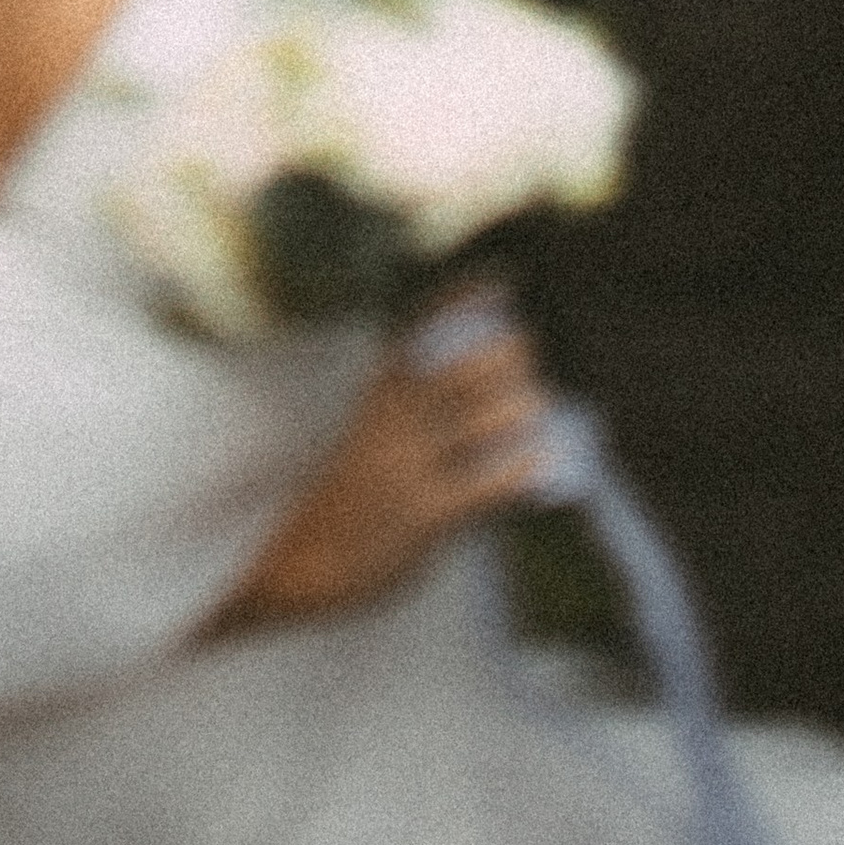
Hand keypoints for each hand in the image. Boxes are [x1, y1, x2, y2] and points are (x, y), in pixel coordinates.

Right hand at [211, 309, 544, 630]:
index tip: (500, 281)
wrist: (304, 563)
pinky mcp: (427, 514)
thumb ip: (403, 406)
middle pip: (467, 365)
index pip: (423, 329)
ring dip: (520, 406)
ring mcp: (411, 465)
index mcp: (375, 392)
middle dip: (508, 353)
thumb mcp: (361, 432)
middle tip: (526, 355)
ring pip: (484, 416)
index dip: (463, 300)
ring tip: (537, 405)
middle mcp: (394, 420)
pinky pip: (486, 484)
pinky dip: (518, 469)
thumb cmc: (342, 500)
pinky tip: (539, 462)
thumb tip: (474, 390)